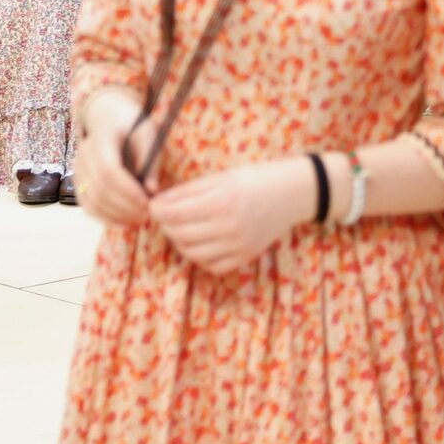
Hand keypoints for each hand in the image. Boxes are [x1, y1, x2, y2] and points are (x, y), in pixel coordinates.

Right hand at [76, 91, 151, 226]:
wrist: (109, 116)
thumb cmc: (133, 125)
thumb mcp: (148, 134)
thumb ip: (150, 160)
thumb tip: (152, 191)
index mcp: (101, 138)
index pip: (108, 169)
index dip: (127, 190)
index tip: (147, 202)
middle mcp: (83, 154)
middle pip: (99, 189)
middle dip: (125, 207)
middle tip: (148, 214)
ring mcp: (78, 169)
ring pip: (92, 201)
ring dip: (116, 215)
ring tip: (139, 218)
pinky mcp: (79, 182)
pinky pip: (87, 206)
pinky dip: (104, 218)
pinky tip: (124, 222)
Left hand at [148, 154, 314, 273]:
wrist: (291, 193)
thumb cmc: (254, 178)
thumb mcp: (220, 178)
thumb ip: (188, 191)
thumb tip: (159, 202)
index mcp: (221, 201)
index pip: (176, 213)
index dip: (158, 211)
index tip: (152, 205)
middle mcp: (230, 227)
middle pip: (182, 234)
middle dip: (165, 226)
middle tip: (162, 216)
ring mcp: (239, 246)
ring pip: (193, 254)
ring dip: (179, 242)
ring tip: (178, 228)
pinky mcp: (246, 257)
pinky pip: (213, 266)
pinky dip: (199, 257)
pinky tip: (197, 243)